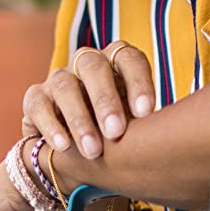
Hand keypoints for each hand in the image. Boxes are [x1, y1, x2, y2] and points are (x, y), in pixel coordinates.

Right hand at [24, 40, 155, 171]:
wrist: (73, 152)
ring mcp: (58, 80)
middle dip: (105, 100)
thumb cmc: (113, 134)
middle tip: (116, 132)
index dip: (138, 82)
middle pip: (93, 66)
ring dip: (79, 119)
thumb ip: (147, 121)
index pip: (128, 58)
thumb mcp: (134, 125)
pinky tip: (63, 146)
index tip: (146, 113)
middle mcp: (86, 65)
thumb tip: (173, 132)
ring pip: (65, 86)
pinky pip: (39, 105)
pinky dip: (51, 126)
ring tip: (92, 151)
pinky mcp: (35, 98)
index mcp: (116, 64)